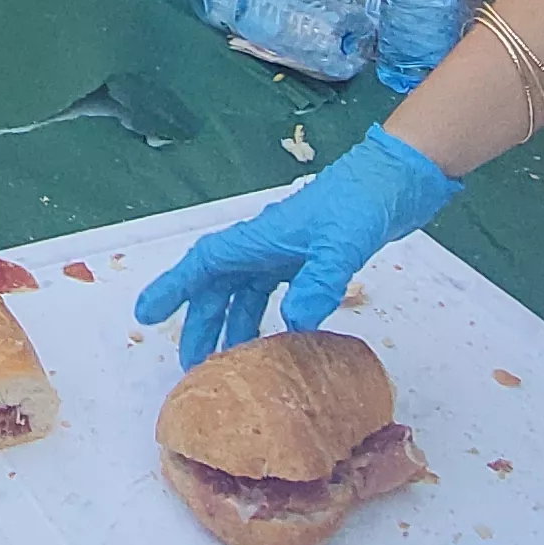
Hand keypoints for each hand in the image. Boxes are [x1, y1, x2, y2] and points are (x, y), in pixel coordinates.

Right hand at [131, 124, 461, 366]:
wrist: (397, 180)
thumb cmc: (361, 202)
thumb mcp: (340, 245)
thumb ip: (318, 283)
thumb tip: (292, 325)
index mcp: (260, 238)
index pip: (205, 264)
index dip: (173, 289)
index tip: (146, 315)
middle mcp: (265, 245)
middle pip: (220, 285)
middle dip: (201, 321)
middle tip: (192, 364)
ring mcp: (287, 253)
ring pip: (246, 292)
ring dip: (233, 325)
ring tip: (228, 363)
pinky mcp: (311, 260)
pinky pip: (276, 294)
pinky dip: (269, 318)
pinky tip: (278, 342)